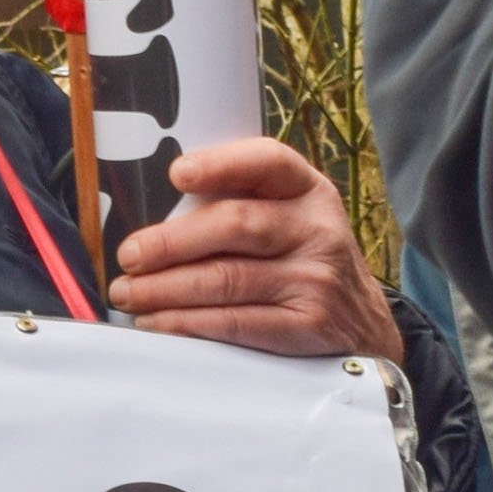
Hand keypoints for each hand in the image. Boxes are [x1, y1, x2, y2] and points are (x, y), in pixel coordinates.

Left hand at [109, 136, 405, 359]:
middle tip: (129, 256)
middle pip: (235, 224)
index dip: (221, 164)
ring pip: (227, 278)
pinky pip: (234, 322)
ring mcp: (316, 279)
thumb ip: (241, 206)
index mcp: (309, 191)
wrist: (364, 329)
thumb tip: (156, 216)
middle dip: (171, 241)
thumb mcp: (292, 222)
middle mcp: (317, 230)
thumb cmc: (304, 266)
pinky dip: (186, 322)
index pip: (268, 162)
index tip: (177, 174)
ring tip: (128, 293)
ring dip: (165, 288)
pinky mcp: (306, 325)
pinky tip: (157, 322)